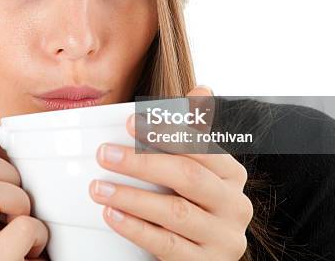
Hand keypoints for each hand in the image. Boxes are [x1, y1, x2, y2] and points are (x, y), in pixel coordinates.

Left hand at [89, 86, 252, 259]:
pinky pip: (166, 245)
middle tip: (104, 154)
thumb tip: (202, 90)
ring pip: (175, 212)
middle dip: (141, 163)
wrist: (200, 259)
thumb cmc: (192, 206)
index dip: (164, 133)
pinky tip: (111, 215)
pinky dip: (135, 228)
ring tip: (99, 187)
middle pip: (187, 176)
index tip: (127, 123)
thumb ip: (194, 134)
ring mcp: (225, 238)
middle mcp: (235, 205)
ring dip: (131, 198)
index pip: (199, 147)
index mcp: (232, 174)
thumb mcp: (195, 171)